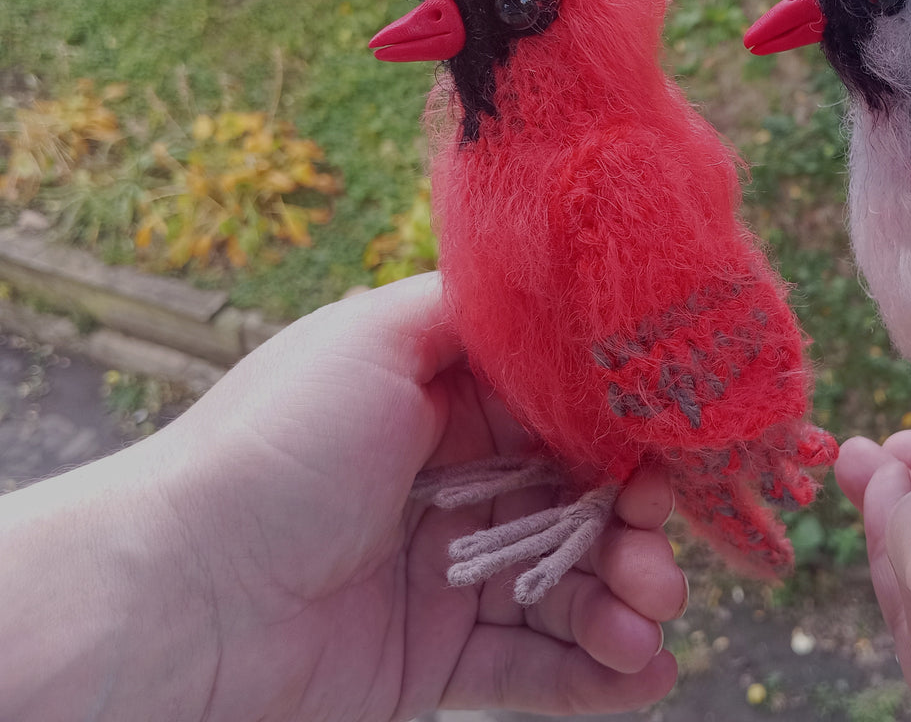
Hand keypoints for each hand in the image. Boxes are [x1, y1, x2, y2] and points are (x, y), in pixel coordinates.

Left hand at [0, 272, 682, 720]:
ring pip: (569, 589)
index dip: (624, 435)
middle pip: (581, 506)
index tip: (674, 450)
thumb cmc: (276, 448)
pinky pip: (536, 667)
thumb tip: (558, 294)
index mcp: (447, 405)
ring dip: (626, 602)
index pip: (565, 417)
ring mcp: (450, 578)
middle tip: (660, 552)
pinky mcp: (439, 659)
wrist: (180, 596)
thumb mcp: (374, 337)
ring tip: (651, 614)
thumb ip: (475, 312)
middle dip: (636, 528)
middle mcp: (457, 487)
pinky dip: (598, 673)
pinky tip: (644, 669)